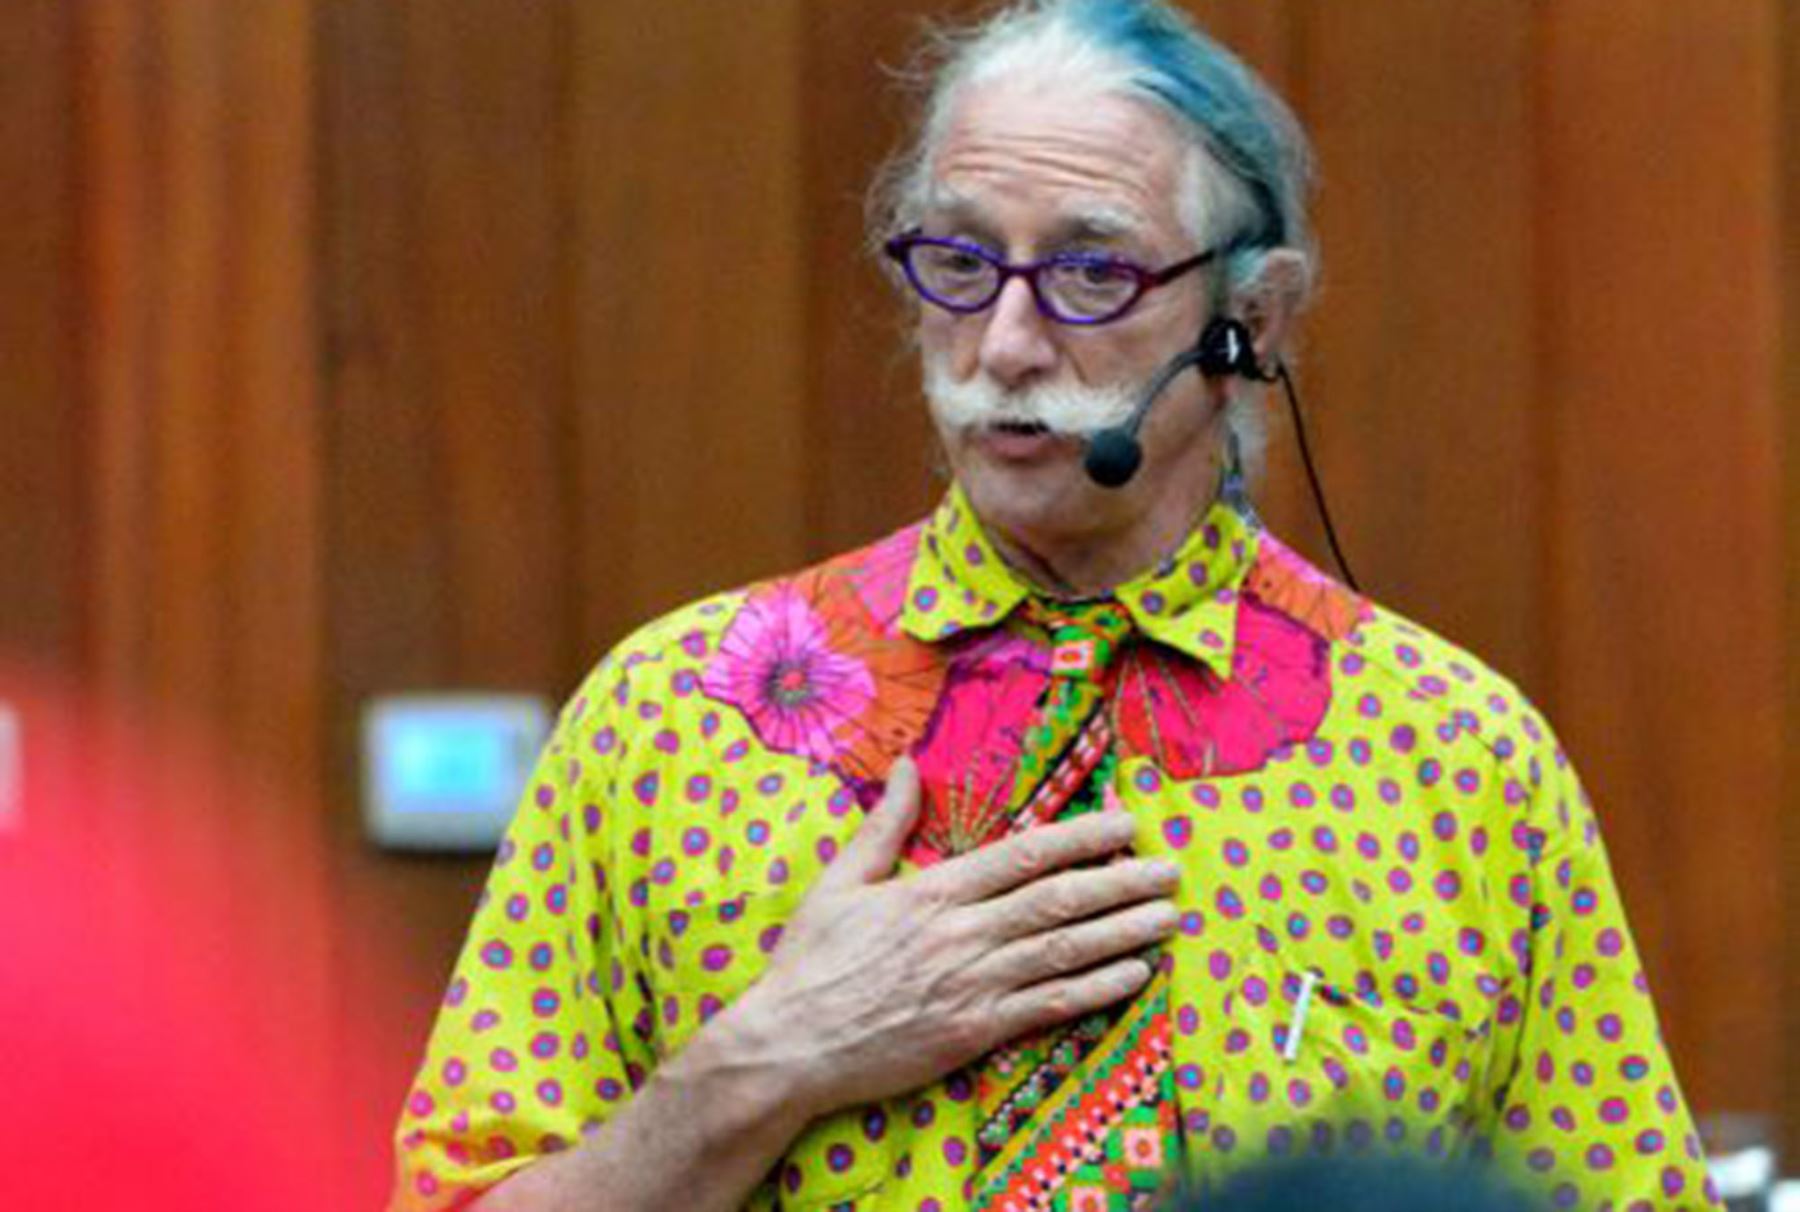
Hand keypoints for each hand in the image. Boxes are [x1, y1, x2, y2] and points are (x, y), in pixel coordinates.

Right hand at [717, 756, 1179, 1119]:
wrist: (788, 1044)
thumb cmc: (811, 961)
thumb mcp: (840, 880)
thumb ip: (884, 824)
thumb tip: (904, 764)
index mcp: (933, 891)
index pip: (1024, 854)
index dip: (1082, 836)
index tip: (1126, 823)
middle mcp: (962, 934)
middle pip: (1059, 900)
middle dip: (1122, 882)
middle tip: (1171, 870)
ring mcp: (973, 985)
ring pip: (1065, 951)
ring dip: (1123, 932)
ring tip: (1168, 917)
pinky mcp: (975, 1033)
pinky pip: (1049, 1007)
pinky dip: (1096, 990)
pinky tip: (1133, 975)